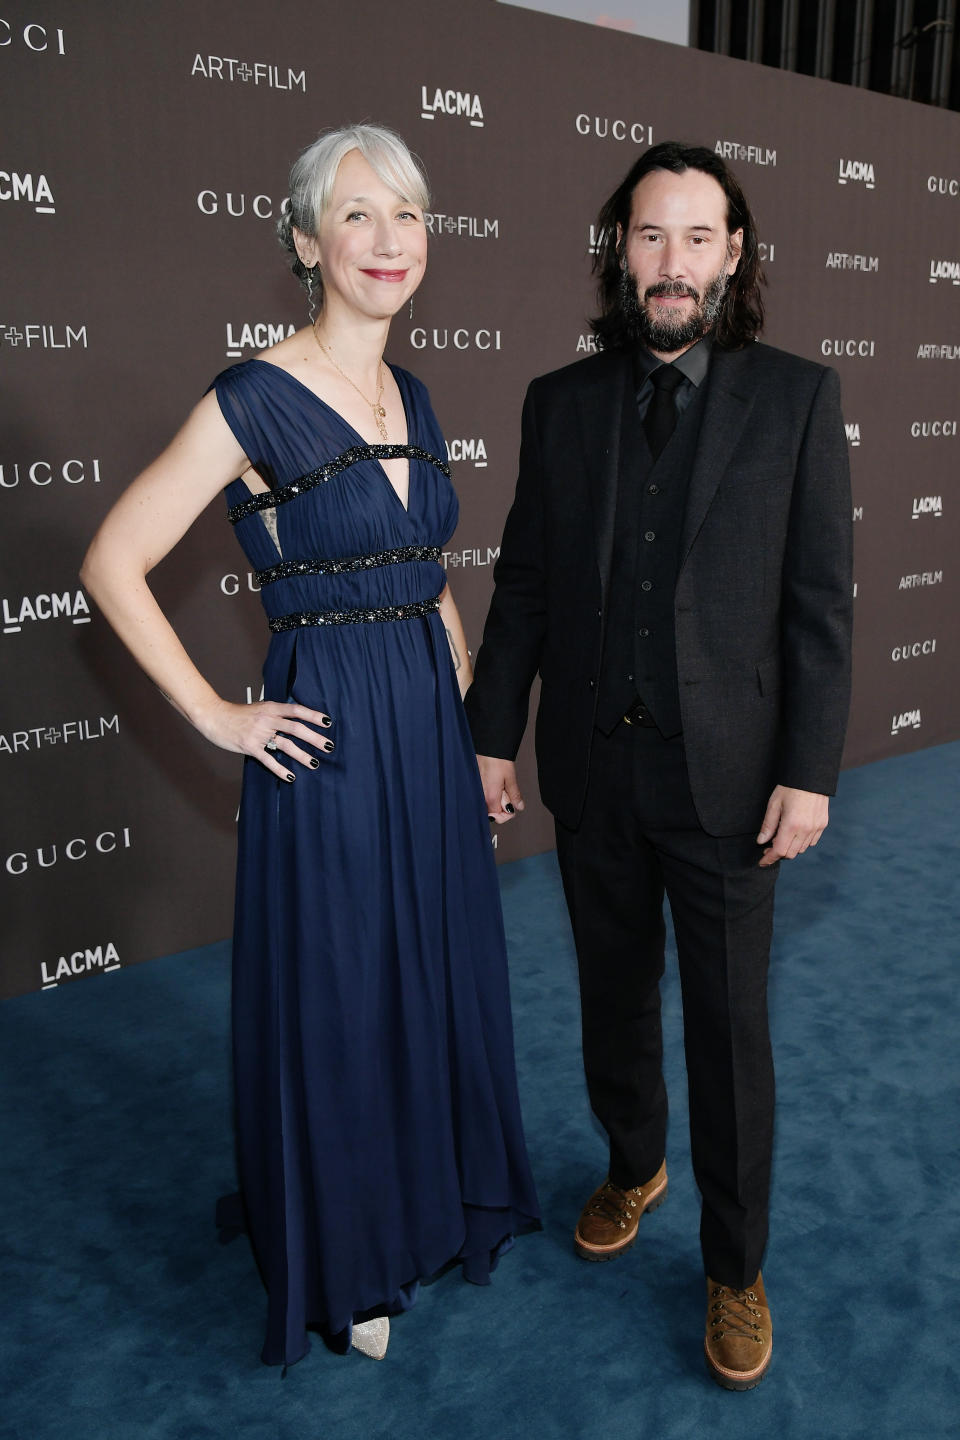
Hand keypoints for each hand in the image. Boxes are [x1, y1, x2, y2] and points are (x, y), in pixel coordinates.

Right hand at [194, 698, 333, 780]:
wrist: (215, 717)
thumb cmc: (238, 714)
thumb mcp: (259, 708)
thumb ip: (276, 713)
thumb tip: (295, 719)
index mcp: (271, 707)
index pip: (296, 710)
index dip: (313, 716)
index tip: (328, 722)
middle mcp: (267, 719)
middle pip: (296, 728)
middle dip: (314, 738)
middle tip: (328, 746)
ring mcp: (259, 733)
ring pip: (285, 745)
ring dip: (302, 755)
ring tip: (314, 764)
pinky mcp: (250, 746)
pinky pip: (268, 759)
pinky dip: (280, 769)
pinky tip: (291, 776)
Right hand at [476, 755, 524, 824]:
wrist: (487, 745)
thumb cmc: (497, 759)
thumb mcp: (511, 778)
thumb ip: (514, 795)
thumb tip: (519, 806)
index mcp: (490, 797)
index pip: (498, 817)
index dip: (508, 814)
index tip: (512, 805)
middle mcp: (480, 796)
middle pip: (491, 813)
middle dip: (501, 807)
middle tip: (506, 793)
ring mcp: (476, 791)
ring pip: (486, 805)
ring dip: (495, 800)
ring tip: (500, 787)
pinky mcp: (474, 785)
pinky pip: (482, 796)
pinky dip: (489, 794)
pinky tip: (493, 783)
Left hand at [757, 785, 828, 866]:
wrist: (811, 775)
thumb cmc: (790, 787)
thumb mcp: (774, 804)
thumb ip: (768, 825)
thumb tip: (761, 841)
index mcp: (791, 825)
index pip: (779, 851)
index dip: (769, 858)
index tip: (762, 862)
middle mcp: (806, 829)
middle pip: (791, 853)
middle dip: (778, 853)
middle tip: (768, 847)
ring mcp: (816, 828)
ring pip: (802, 849)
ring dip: (791, 848)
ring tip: (781, 838)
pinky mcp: (822, 824)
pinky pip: (812, 841)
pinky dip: (802, 842)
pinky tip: (795, 834)